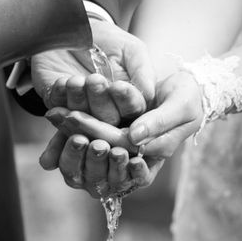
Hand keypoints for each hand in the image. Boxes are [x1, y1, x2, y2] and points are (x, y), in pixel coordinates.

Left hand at [32, 18, 155, 125]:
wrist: (70, 24)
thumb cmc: (104, 38)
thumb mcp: (128, 47)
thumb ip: (141, 69)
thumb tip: (151, 95)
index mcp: (127, 96)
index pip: (132, 108)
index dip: (126, 100)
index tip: (118, 85)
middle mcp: (105, 106)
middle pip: (108, 118)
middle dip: (100, 99)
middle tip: (94, 79)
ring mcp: (80, 106)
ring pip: (84, 115)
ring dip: (79, 98)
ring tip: (76, 79)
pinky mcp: (57, 102)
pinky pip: (59, 107)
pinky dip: (61, 95)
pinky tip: (62, 81)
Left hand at [40, 71, 203, 196]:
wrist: (180, 85)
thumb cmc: (187, 95)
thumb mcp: (181, 105)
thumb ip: (159, 122)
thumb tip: (135, 137)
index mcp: (155, 153)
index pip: (129, 155)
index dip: (111, 147)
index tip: (96, 139)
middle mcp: (134, 154)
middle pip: (106, 150)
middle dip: (85, 133)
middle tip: (66, 116)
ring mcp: (120, 144)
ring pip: (92, 146)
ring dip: (72, 132)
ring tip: (56, 114)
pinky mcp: (108, 132)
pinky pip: (84, 135)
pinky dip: (67, 128)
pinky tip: (54, 112)